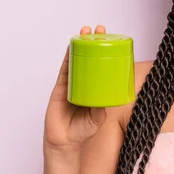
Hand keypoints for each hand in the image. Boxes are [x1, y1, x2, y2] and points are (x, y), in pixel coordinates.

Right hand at [43, 25, 108, 151]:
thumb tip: (106, 98)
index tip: (113, 40)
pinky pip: (64, 70)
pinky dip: (67, 58)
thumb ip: (100, 109)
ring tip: (85, 31)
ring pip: (76, 60)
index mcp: (96, 89)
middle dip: (94, 42)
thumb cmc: (83, 131)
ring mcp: (72, 84)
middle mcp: (85, 84)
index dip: (106, 53)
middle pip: (89, 58)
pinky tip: (70, 47)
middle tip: (99, 29)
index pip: (102, 67)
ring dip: (79, 44)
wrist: (65, 143)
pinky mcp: (60, 88)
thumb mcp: (97, 118)